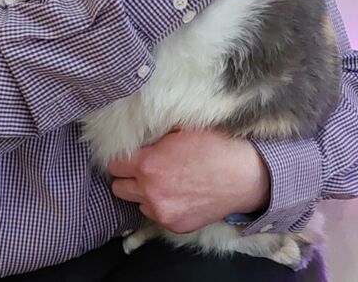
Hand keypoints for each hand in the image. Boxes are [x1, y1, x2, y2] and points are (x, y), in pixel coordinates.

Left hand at [107, 127, 269, 234]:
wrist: (243, 174)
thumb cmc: (213, 146)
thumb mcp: (178, 130)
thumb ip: (153, 138)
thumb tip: (138, 138)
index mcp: (147, 165)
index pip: (114, 165)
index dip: (122, 158)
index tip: (131, 155)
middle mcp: (150, 192)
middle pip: (118, 188)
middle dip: (127, 177)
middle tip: (143, 168)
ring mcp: (163, 213)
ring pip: (137, 203)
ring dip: (143, 193)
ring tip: (164, 181)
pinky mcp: (176, 226)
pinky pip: (156, 216)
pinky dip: (161, 206)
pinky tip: (178, 193)